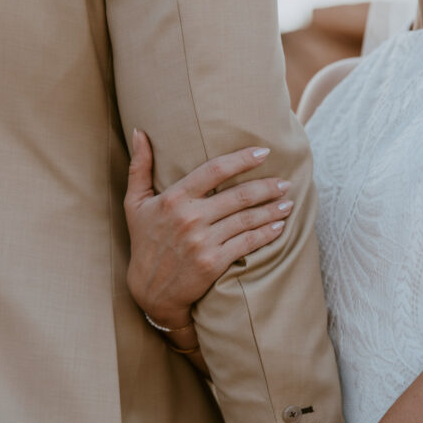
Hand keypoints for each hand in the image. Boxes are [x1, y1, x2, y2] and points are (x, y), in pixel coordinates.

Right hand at [124, 131, 293, 322]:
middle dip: (267, 187)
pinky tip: (279, 227)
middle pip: (238, 195)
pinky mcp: (213, 263)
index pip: (214, 170)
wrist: (150, 290)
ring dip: (272, 210)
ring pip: (247, 219)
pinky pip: (247, 243)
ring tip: (288, 203)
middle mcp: (189, 218)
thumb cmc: (143, 242)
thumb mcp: (134, 204)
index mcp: (173, 199)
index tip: (263, 152)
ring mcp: (202, 241)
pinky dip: (267, 234)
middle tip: (285, 182)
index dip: (242, 159)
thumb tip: (139, 132)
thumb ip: (139, 167)